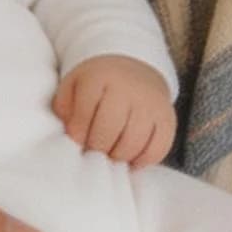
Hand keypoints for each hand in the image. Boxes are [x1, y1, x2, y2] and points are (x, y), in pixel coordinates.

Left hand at [53, 54, 176, 165]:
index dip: (77, 133)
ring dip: (117, 156)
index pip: (84, 112)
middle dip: (97, 147)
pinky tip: (130, 158)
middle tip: (93, 149)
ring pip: (133, 143)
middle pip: (109, 130)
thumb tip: (72, 134)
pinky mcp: (168, 119)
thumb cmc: (99, 84)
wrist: (135, 70)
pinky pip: (157, 149)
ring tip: (109, 153)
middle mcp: (130, 88)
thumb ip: (64, 107)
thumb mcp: (74, 84)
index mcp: (101, 77)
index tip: (77, 138)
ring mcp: (152, 104)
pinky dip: (142, 161)